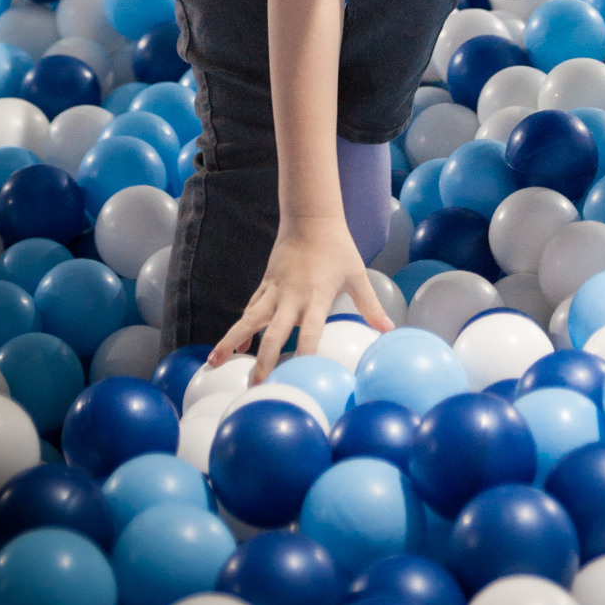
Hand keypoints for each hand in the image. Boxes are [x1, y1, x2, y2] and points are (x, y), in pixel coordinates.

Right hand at [208, 215, 393, 383]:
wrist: (310, 218)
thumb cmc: (338, 248)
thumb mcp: (357, 275)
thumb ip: (371, 305)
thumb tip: (390, 329)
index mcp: (316, 297)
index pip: (311, 332)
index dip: (306, 354)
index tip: (300, 376)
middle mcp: (291, 298)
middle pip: (274, 333)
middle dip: (264, 360)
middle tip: (256, 386)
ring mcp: (274, 291)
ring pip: (248, 320)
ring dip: (231, 342)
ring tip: (214, 364)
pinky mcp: (265, 286)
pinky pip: (249, 311)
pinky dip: (240, 331)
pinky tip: (232, 352)